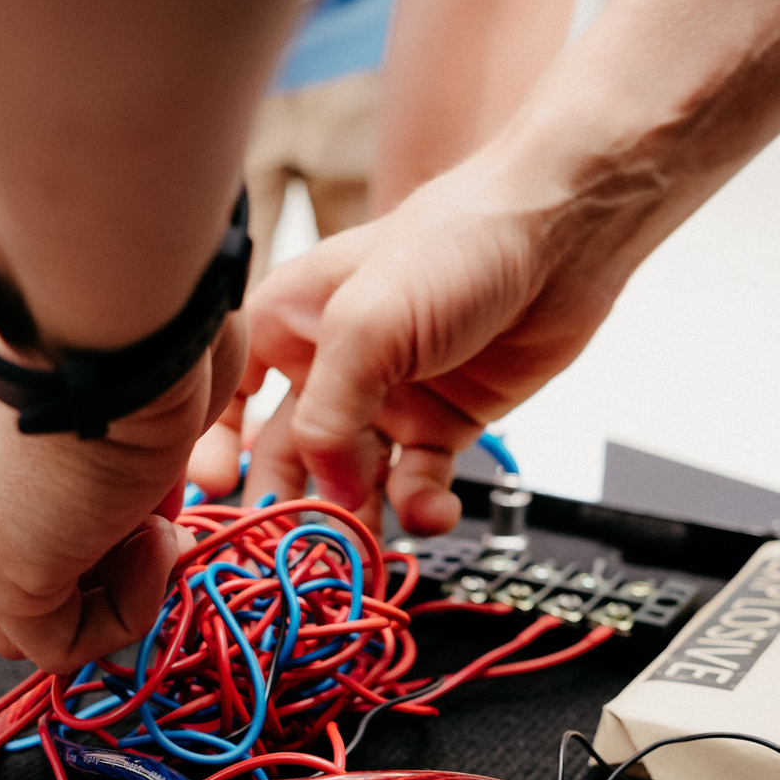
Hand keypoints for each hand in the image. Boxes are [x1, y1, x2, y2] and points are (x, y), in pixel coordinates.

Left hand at [0, 320, 245, 673]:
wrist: (110, 316)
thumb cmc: (132, 326)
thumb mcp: (122, 396)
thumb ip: (121, 456)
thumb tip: (150, 507)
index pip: (13, 523)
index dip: (98, 526)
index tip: (157, 490)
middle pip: (17, 575)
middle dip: (102, 565)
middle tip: (166, 521)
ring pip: (32, 620)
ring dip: (114, 591)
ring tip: (163, 529)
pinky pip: (62, 647)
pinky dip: (124, 615)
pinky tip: (158, 544)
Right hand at [189, 142, 633, 533]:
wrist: (564, 234)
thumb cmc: (456, 244)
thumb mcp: (365, 326)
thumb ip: (326, 415)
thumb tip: (325, 489)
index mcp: (289, 322)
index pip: (226, 395)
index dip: (214, 444)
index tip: (215, 490)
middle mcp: (330, 364)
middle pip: (288, 454)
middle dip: (291, 500)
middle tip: (295, 544)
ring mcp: (387, 398)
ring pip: (352, 480)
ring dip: (355, 516)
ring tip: (363, 544)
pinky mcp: (442, 422)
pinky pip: (416, 484)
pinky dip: (420, 509)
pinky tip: (432, 512)